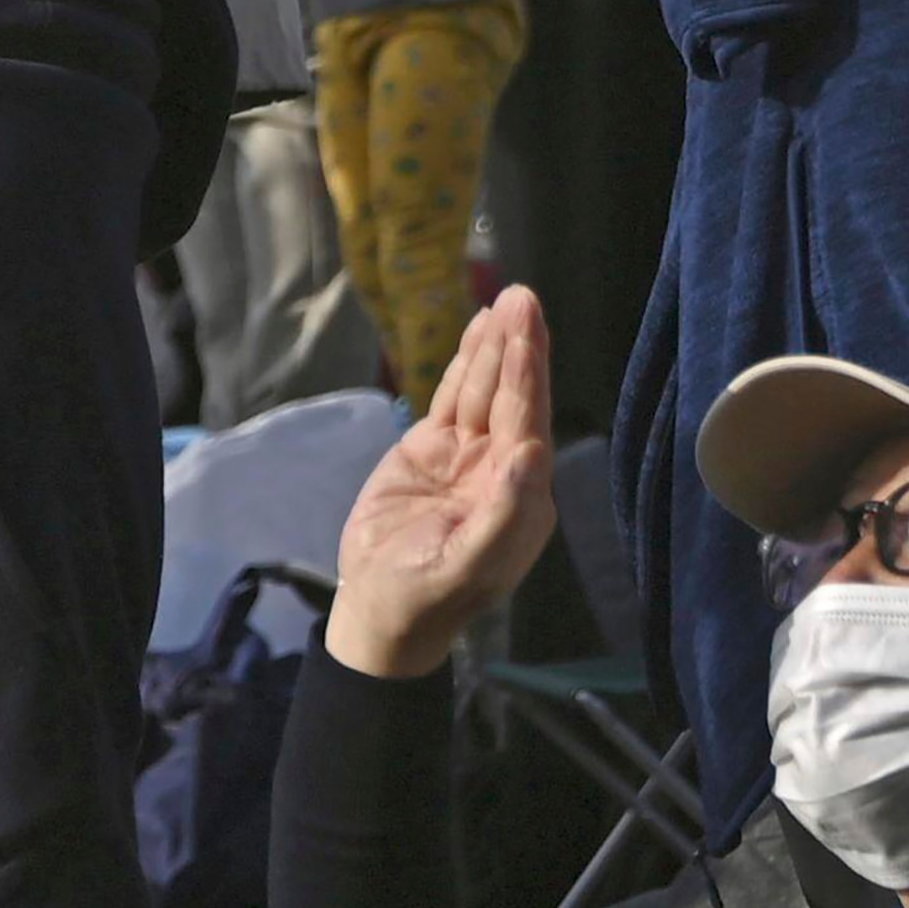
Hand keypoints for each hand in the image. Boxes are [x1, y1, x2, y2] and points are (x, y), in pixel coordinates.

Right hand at [325, 288, 556, 677]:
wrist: (379, 611)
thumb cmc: (427, 599)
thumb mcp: (467, 566)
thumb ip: (502, 511)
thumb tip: (529, 454)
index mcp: (522, 496)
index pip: (528, 424)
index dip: (527, 376)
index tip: (526, 333)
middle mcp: (502, 469)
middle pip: (513, 397)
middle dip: (519, 347)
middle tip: (523, 296)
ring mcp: (466, 457)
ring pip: (484, 390)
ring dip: (495, 346)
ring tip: (507, 299)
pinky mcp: (432, 451)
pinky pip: (455, 398)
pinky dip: (466, 363)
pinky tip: (479, 332)